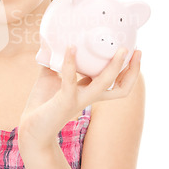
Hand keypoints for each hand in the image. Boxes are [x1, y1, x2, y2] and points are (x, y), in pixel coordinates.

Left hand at [18, 46, 141, 151]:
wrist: (30, 128)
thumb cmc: (43, 103)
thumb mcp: (52, 76)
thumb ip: (56, 60)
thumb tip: (53, 40)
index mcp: (89, 92)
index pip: (116, 82)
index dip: (128, 69)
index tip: (132, 50)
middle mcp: (89, 97)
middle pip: (121, 88)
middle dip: (133, 71)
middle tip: (138, 51)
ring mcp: (78, 100)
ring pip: (105, 85)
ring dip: (115, 67)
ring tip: (120, 50)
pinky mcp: (64, 101)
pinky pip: (70, 80)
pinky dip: (71, 63)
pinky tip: (70, 48)